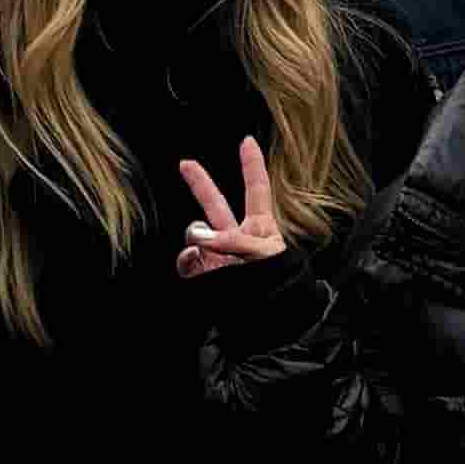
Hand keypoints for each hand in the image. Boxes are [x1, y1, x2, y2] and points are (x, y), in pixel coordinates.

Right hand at [176, 140, 285, 279]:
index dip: (251, 165)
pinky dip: (189, 260)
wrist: (270, 322)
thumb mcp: (266, 255)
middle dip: (200, 183)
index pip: (256, 189)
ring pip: (195, 234)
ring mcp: (218, 256)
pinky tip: (198, 264)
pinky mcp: (204, 274)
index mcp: (261, 228)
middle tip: (185, 163)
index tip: (247, 141)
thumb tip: (197, 237)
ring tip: (211, 252)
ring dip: (197, 237)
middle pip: (216, 203)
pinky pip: (187, 260)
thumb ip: (233, 241)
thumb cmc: (279, 284)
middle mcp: (236, 238)